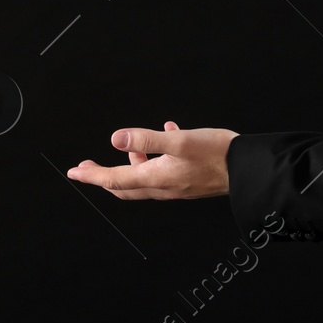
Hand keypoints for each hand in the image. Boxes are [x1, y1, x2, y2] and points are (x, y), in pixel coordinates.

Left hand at [66, 120, 239, 199]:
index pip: (115, 180)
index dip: (92, 175)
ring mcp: (177, 186)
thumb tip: (116, 138)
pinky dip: (158, 157)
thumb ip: (148, 138)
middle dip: (104, 176)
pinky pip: (165, 172)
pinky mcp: (190, 181)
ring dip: (132, 165)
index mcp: (156, 178)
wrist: (247, 170)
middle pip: (125, 186)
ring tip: (130, 148)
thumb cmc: (217, 154)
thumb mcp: (180, 141)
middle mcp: (163, 187)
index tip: (75, 172)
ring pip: (145, 180)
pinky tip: (169, 135)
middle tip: (88, 168)